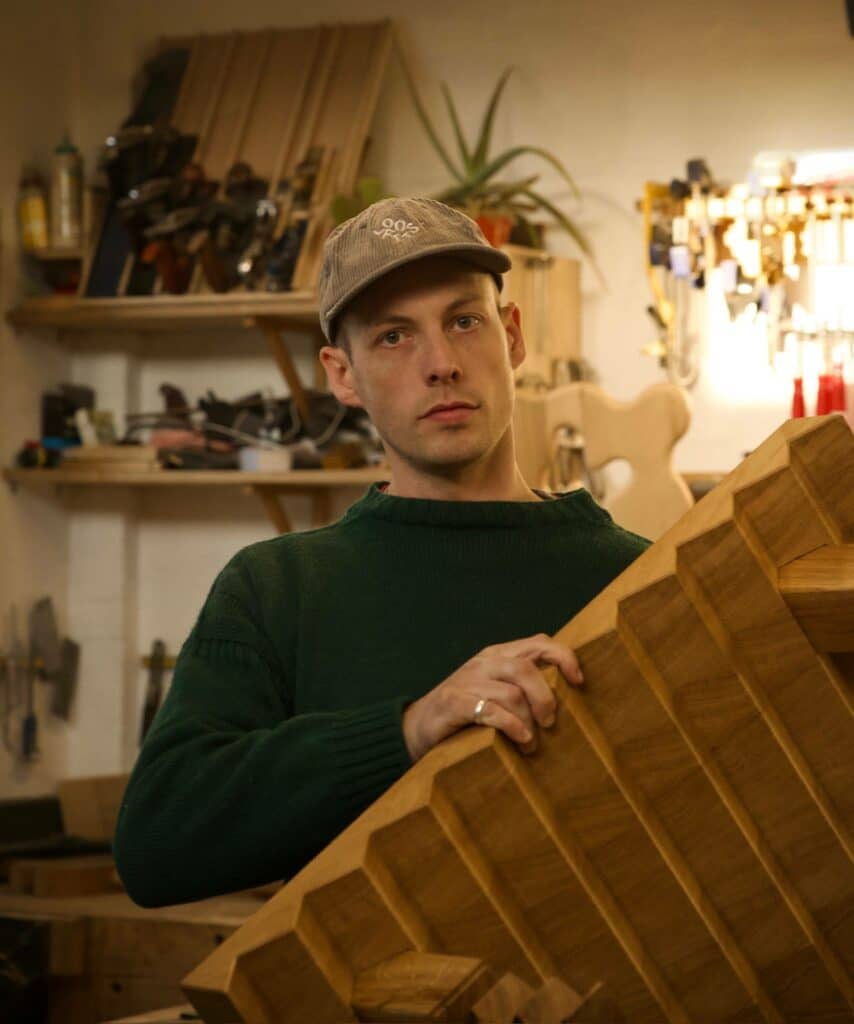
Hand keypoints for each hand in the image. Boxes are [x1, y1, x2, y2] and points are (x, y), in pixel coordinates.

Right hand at [402, 633, 582, 761]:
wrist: (415, 727)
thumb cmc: (464, 713)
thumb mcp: (493, 690)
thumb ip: (521, 687)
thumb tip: (565, 700)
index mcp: (497, 655)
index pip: (538, 643)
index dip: (563, 657)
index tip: (579, 680)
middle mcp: (484, 663)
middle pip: (526, 668)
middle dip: (546, 697)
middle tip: (550, 723)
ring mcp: (467, 681)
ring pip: (512, 692)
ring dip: (529, 722)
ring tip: (531, 744)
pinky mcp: (454, 702)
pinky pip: (491, 711)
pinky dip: (511, 726)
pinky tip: (520, 740)